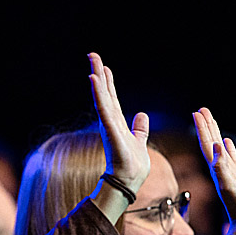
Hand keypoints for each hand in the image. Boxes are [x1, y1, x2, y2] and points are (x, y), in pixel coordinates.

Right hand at [89, 53, 150, 190]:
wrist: (130, 180)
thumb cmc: (133, 164)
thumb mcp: (140, 141)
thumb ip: (140, 128)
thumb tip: (142, 115)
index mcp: (117, 122)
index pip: (111, 97)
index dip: (107, 81)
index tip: (103, 66)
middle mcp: (110, 120)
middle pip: (104, 92)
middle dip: (99, 72)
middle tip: (92, 54)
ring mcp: (109, 124)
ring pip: (102, 97)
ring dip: (97, 79)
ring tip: (93, 63)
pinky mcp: (110, 129)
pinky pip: (104, 107)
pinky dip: (99, 93)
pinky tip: (95, 80)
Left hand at [193, 107, 235, 228]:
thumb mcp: (229, 185)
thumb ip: (221, 167)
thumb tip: (216, 146)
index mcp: (216, 168)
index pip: (207, 144)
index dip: (202, 128)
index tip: (197, 112)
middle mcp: (220, 168)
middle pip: (211, 142)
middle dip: (207, 125)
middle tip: (202, 109)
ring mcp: (229, 172)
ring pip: (220, 147)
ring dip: (216, 133)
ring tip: (212, 120)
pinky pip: (232, 158)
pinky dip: (228, 148)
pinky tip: (226, 142)